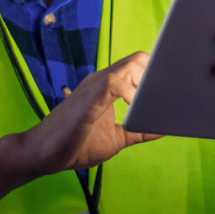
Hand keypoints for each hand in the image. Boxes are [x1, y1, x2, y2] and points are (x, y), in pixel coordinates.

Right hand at [23, 52, 160, 174]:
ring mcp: (95, 86)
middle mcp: (103, 80)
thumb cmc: (75, 144)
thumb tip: (163, 127)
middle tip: (169, 99)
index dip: (158, 75)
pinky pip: (115, 82)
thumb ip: (138, 131)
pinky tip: (134, 107)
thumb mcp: (116, 138)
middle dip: (160, 75)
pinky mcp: (89, 98)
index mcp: (109, 86)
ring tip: (157, 103)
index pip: (139, 66)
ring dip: (149, 83)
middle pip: (140, 59)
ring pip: (131, 65)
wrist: (42, 154)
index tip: (172, 92)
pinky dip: (130, 92)